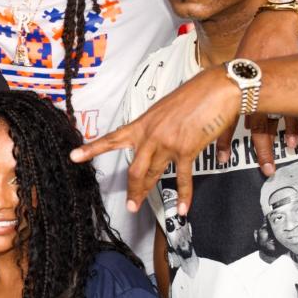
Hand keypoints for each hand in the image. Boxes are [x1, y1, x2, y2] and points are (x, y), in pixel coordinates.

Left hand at [71, 67, 240, 214]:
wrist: (219, 88)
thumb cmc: (201, 94)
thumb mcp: (178, 111)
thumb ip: (189, 136)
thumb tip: (222, 157)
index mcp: (144, 123)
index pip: (113, 138)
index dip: (92, 149)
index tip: (75, 156)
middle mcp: (150, 134)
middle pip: (133, 168)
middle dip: (132, 188)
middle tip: (130, 204)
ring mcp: (166, 142)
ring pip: (150, 174)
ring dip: (145, 192)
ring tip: (139, 207)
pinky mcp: (184, 149)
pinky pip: (182, 178)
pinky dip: (184, 195)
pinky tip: (182, 209)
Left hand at [219, 10, 297, 174]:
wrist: (274, 24)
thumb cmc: (254, 44)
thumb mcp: (235, 65)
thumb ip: (228, 86)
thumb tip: (215, 106)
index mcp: (235, 86)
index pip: (225, 118)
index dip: (222, 139)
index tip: (220, 157)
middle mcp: (252, 89)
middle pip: (250, 126)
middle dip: (250, 150)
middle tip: (252, 167)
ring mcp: (272, 88)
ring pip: (269, 124)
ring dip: (269, 146)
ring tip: (270, 164)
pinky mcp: (290, 84)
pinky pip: (291, 112)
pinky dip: (290, 129)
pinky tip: (289, 143)